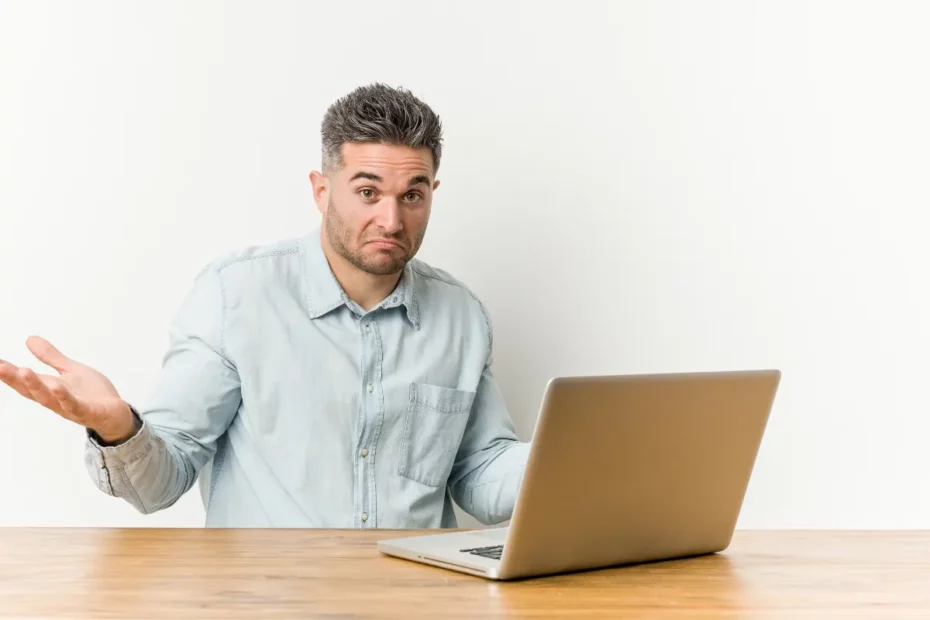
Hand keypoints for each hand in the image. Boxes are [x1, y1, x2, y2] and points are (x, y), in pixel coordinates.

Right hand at [0, 336, 137, 443]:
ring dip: (36, 386)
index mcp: (50, 389)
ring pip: (50, 399)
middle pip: (31, 391)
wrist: (117, 415)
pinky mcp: (89, 412)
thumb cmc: (93, 394)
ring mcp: (71, 408)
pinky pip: (75, 406)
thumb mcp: (70, 370)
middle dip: (15, 379)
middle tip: (0, 366)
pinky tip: (57, 387)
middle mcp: (56, 400)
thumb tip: (29, 339)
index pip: (24, 381)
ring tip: (24, 371)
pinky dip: (65, 398)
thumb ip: (50, 358)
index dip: (8, 373)